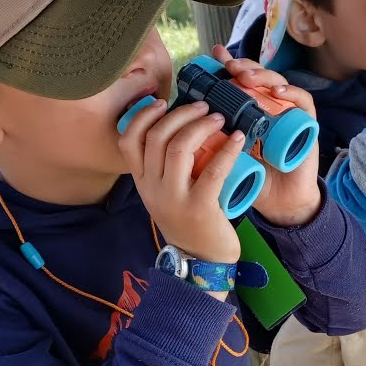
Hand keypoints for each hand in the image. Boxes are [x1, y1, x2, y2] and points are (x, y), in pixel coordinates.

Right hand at [118, 96, 242, 269]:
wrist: (201, 263)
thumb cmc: (188, 221)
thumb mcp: (165, 194)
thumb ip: (164, 168)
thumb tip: (180, 126)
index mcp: (142, 182)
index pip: (128, 141)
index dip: (143, 116)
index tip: (163, 102)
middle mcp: (152, 189)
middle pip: (157, 137)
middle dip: (181, 114)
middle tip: (204, 107)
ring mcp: (174, 199)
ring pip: (178, 148)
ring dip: (200, 126)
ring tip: (219, 118)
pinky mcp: (199, 208)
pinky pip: (212, 171)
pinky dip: (227, 150)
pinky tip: (238, 138)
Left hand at [212, 46, 322, 227]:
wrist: (278, 201)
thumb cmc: (248, 178)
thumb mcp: (221, 154)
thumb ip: (203, 139)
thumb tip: (171, 123)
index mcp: (251, 108)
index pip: (241, 78)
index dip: (230, 62)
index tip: (215, 55)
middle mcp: (271, 106)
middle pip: (260, 75)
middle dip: (244, 66)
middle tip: (230, 67)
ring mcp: (289, 113)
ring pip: (280, 83)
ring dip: (263, 75)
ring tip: (247, 77)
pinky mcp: (307, 124)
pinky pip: (304, 102)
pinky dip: (293, 93)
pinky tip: (277, 92)